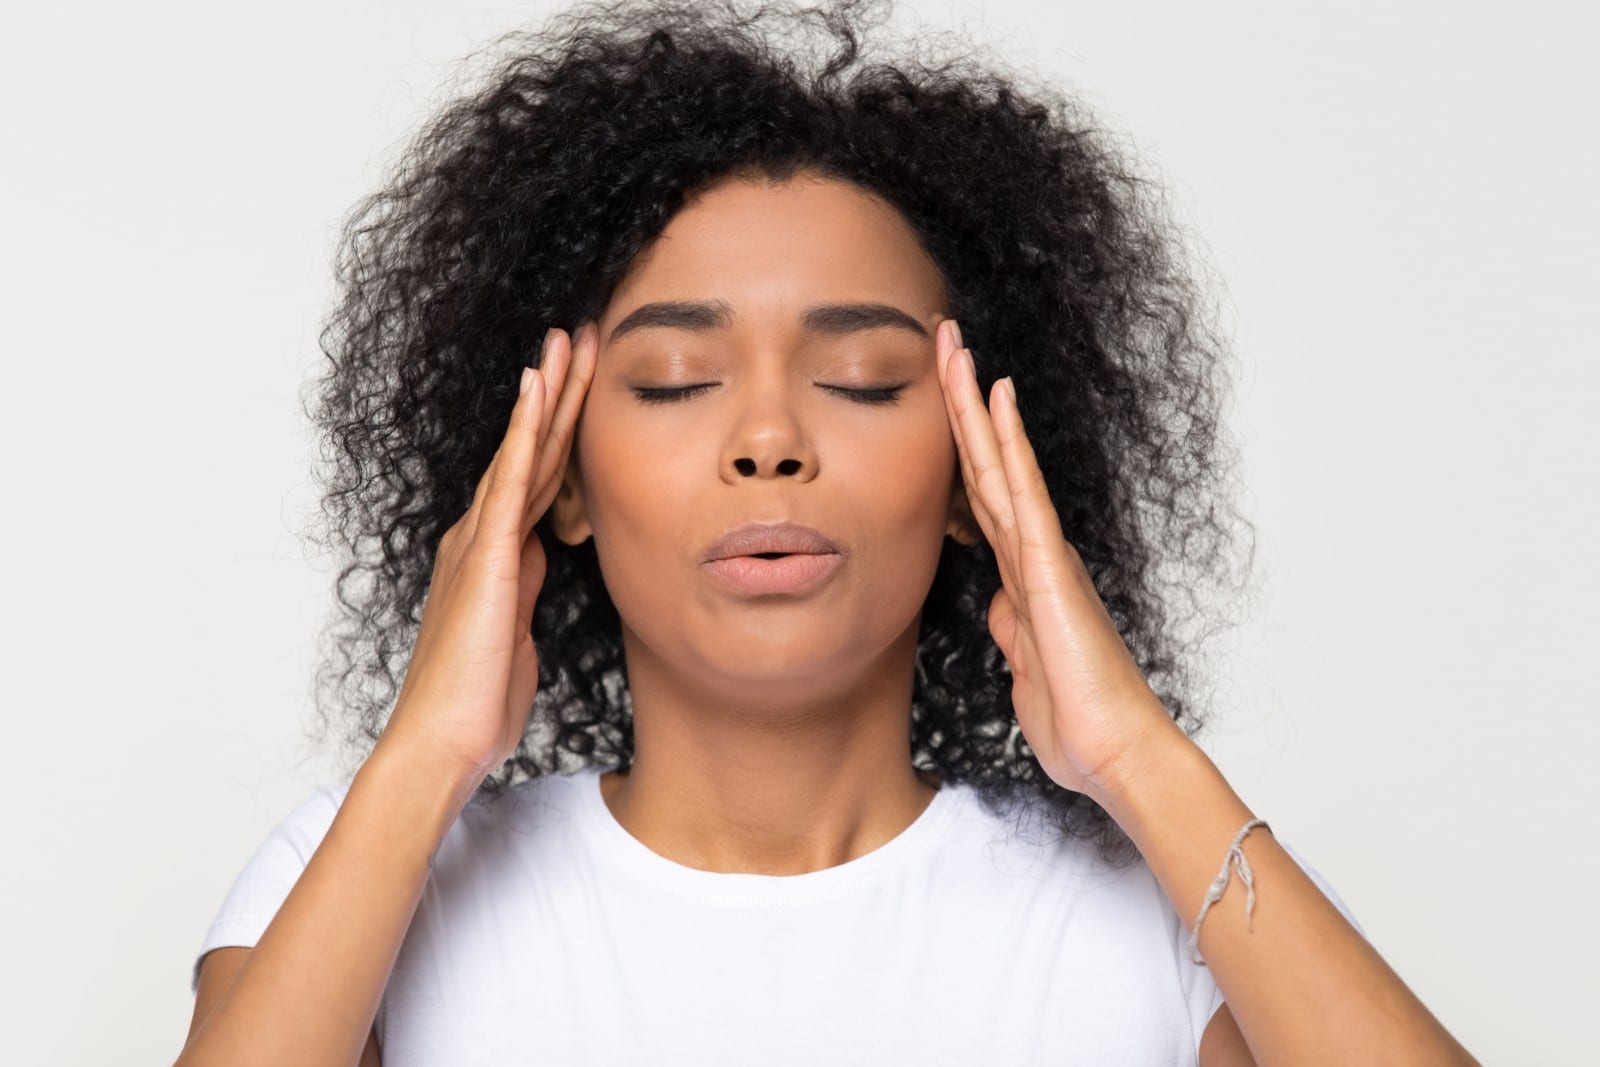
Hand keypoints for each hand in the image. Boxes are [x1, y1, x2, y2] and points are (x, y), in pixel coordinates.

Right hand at [379, 322, 598, 784]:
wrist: (444, 741)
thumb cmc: (478, 701)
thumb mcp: (517, 634)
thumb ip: (525, 592)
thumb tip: (541, 565)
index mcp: (495, 555)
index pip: (538, 476)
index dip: (562, 427)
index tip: (586, 381)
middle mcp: (482, 537)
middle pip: (531, 449)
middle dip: (559, 391)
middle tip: (583, 334)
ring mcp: (480, 543)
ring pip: (522, 452)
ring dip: (547, 393)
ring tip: (570, 340)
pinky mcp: (486, 558)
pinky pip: (510, 482)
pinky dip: (525, 433)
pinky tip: (538, 390)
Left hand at [935, 319, 1184, 801]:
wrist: (1114, 752)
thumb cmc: (1076, 718)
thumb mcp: (1025, 667)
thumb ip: (1012, 630)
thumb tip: (999, 609)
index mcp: (1023, 575)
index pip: (979, 495)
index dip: (957, 444)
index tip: (937, 396)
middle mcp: (1034, 552)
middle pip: (985, 464)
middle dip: (960, 402)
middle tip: (941, 339)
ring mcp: (1043, 555)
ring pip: (999, 463)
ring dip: (974, 405)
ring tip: (955, 347)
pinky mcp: (1051, 568)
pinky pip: (1024, 494)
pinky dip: (1010, 444)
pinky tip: (998, 398)